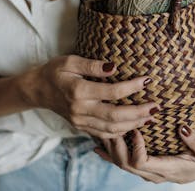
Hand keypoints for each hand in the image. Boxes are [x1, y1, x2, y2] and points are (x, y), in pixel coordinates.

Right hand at [21, 55, 158, 138]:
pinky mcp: (81, 127)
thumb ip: (92, 65)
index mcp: (78, 91)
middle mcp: (80, 110)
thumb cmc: (55, 71)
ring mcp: (80, 121)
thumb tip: (114, 67)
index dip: (132, 87)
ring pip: (112, 129)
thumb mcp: (70, 60)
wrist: (37, 90)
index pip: (112, 92)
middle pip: (115, 116)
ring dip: (133, 124)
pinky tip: (134, 125)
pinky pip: (104, 134)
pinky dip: (121, 132)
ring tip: (150, 116)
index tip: (147, 80)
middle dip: (139, 112)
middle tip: (156, 106)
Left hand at [93, 125, 194, 183]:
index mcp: (165, 169)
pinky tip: (97, 145)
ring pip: (119, 162)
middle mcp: (150, 174)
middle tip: (116, 123)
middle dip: (118, 143)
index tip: (137, 128)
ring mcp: (143, 172)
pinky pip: (119, 162)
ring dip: (111, 146)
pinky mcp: (139, 167)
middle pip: (125, 163)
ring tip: (104, 127)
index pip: (141, 162)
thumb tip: (183, 129)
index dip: (135, 146)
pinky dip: (108, 153)